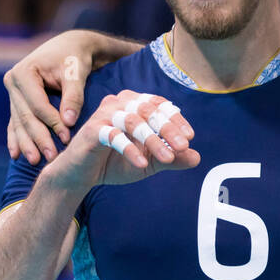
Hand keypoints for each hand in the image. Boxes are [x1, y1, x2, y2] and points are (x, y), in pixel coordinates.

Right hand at [5, 31, 116, 164]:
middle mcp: (12, 82)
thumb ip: (73, 95)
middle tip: (50, 158)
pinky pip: (15, 122)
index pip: (37, 105)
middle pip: (26, 116)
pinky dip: (17, 138)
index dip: (52, 123)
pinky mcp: (16, 100)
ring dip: (27, 143)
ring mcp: (12, 92)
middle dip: (38, 138)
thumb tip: (69, 121)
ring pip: (19, 122)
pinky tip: (16, 155)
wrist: (69, 47)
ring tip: (35, 161)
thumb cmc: (74, 57)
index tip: (67, 138)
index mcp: (24, 73)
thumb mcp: (76, 72)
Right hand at [44, 90, 198, 194]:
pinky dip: (129, 149)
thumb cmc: (116, 163)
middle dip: (168, 129)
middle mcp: (119, 103)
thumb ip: (172, 159)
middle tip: (182, 147)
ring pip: (133, 121)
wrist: (82, 176)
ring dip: (152, 140)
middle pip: (148, 110)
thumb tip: (197, 158)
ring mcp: (104, 114)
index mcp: (134, 105)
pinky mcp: (91, 130)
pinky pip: (113, 135)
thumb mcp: (150, 163)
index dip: (176, 120)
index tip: (189, 138)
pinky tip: (142, 164)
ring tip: (167, 159)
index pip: (159, 105)